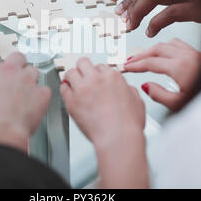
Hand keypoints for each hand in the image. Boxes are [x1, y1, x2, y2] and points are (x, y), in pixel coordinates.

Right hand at [0, 52, 50, 151]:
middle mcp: (8, 71)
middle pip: (18, 58)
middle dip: (18, 66)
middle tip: (15, 79)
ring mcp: (26, 80)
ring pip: (34, 71)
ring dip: (31, 81)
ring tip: (26, 94)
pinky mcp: (41, 93)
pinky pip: (45, 90)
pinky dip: (42, 97)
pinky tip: (36, 105)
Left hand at [60, 58, 147, 187]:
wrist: (118, 138)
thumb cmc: (128, 123)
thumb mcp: (137, 101)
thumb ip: (129, 90)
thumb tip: (126, 89)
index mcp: (112, 76)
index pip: (100, 65)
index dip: (98, 72)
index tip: (97, 78)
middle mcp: (96, 79)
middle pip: (83, 63)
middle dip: (83, 68)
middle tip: (83, 75)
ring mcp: (82, 89)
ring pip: (70, 72)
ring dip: (72, 77)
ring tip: (73, 82)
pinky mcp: (71, 101)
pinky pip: (63, 88)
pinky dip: (65, 89)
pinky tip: (68, 93)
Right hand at [124, 39, 200, 110]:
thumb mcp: (180, 104)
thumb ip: (160, 95)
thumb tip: (147, 86)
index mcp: (179, 67)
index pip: (151, 62)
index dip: (136, 65)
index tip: (126, 67)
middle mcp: (186, 56)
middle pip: (156, 49)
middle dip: (140, 55)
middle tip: (129, 61)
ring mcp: (193, 53)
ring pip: (166, 43)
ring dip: (151, 49)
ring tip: (142, 56)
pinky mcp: (198, 54)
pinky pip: (176, 44)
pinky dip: (164, 46)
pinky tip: (162, 52)